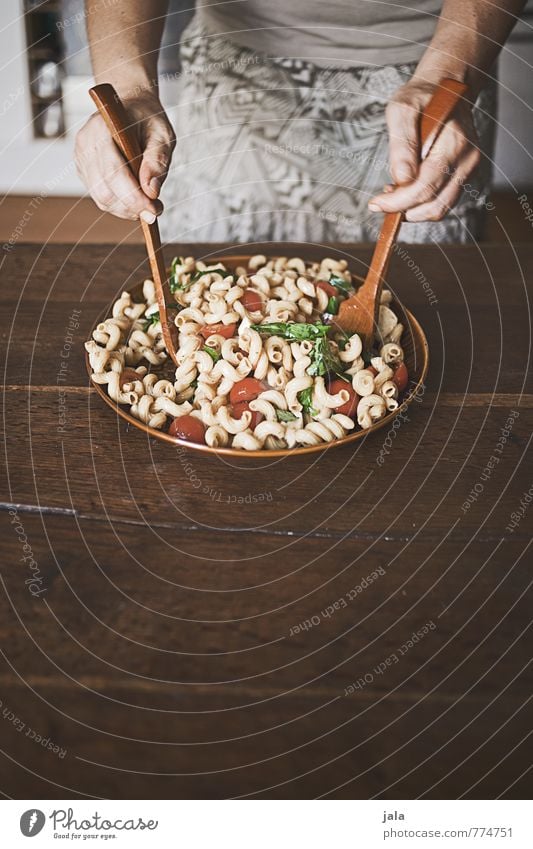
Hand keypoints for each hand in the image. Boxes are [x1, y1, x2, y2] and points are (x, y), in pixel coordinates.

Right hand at [75, 91, 175, 220]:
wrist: (130, 107)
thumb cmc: (147, 119)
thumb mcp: (162, 134)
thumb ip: (158, 161)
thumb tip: (151, 191)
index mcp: (102, 129)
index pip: (113, 172)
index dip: (133, 197)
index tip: (154, 210)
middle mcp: (86, 143)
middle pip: (105, 190)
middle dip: (132, 207)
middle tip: (156, 210)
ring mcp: (81, 158)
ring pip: (101, 198)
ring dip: (127, 209)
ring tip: (148, 205)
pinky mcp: (83, 170)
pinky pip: (100, 196)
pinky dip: (120, 204)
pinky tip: (135, 198)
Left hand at [368, 80, 480, 221]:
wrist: (446, 88)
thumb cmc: (422, 97)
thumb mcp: (401, 109)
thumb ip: (401, 144)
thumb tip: (402, 179)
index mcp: (453, 142)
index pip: (425, 186)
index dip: (398, 202)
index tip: (375, 204)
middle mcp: (467, 159)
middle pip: (433, 204)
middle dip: (403, 208)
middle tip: (381, 200)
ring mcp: (469, 169)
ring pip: (439, 209)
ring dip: (413, 209)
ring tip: (394, 193)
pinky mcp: (464, 175)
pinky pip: (442, 201)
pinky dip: (422, 203)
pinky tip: (407, 188)